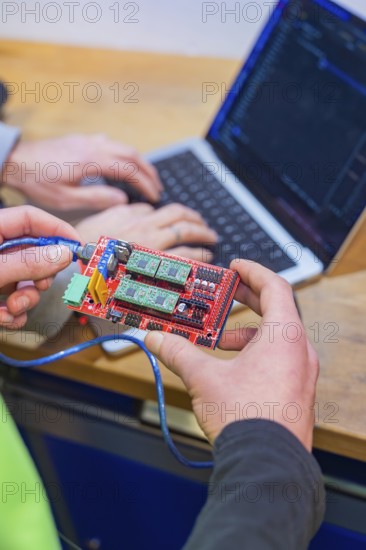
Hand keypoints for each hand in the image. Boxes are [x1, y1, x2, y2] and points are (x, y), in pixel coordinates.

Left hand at [0, 206, 79, 327]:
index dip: (56, 229)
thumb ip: (27, 262)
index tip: (78, 246)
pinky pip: (14, 301)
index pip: (31, 218)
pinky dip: (14, 314)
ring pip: (26, 281)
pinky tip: (4, 318)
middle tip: (42, 284)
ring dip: (27, 299)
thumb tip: (62, 254)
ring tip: (12, 308)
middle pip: (34, 252)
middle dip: (41, 275)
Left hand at [2, 134, 161, 209]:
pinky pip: (111, 144)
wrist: (16, 160)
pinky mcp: (82, 141)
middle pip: (132, 154)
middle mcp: (94, 145)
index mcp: (92, 160)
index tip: (154, 196)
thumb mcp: (67, 198)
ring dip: (138, 162)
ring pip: (123, 147)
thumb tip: (123, 199)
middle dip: (148, 172)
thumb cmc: (37, 180)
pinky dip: (124, 155)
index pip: (129, 169)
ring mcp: (88, 140)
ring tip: (146, 178)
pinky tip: (123, 165)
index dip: (145, 183)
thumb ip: (98, 198)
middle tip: (158, 187)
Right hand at [76, 203, 217, 260]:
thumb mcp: (106, 219)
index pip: (164, 210)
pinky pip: (184, 254)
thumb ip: (127, 212)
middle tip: (206, 227)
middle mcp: (145, 224)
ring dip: (203, 233)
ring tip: (211, 238)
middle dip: (197, 219)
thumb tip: (145, 210)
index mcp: (133, 214)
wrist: (77, 263)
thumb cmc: (87, 244)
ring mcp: (151, 242)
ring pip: (186, 232)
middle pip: (180, 216)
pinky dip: (199, 253)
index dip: (180, 215)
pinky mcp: (155, 261)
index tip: (187, 220)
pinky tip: (206, 256)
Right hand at [145, 259, 318, 451]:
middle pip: (277, 310)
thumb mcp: (204, 378)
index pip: (275, 287)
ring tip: (219, 341)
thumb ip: (177, 352)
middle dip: (247, 300)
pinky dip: (256, 354)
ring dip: (247, 333)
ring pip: (276, 338)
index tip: (236, 267)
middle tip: (227, 293)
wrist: (266, 466)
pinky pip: (279, 360)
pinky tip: (231, 369)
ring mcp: (302, 373)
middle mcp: (300, 351)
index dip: (253, 272)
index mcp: (284, 336)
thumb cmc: (246, 419)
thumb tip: (156, 339)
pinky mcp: (297, 392)